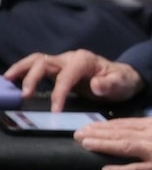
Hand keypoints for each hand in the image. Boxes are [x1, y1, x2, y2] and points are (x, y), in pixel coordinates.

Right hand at [3, 50, 143, 111]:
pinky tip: (13, 82)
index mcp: (84, 61)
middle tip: (24, 96)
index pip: (66, 76)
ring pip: (37, 61)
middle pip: (45, 62)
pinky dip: (23, 72)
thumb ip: (110, 84)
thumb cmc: (121, 81)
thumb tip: (95, 84)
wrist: (123, 78)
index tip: (55, 111)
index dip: (59, 93)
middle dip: (32, 77)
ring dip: (21, 70)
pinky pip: (37, 68)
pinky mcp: (58, 70)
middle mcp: (71, 58)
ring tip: (7, 82)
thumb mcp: (121, 84)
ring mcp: (63, 63)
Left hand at [75, 117, 151, 169]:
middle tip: (77, 134)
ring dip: (103, 145)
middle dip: (97, 133)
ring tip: (85, 145)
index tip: (88, 125)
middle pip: (120, 132)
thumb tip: (131, 130)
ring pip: (124, 147)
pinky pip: (136, 169)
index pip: (125, 123)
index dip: (105, 125)